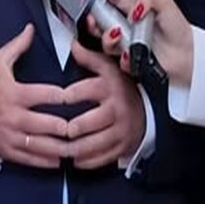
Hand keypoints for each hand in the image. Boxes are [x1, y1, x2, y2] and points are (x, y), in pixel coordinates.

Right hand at [0, 23, 68, 167]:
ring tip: (78, 144)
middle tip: (84, 125)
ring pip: (45, 145)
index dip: (64, 96)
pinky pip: (34, 159)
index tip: (76, 97)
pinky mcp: (11, 151)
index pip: (46, 95)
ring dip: (64, 147)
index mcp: (15, 93)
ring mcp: (13, 136)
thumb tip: (30, 29)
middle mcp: (15, 116)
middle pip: (49, 124)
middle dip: (69, 126)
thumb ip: (17, 46)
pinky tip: (62, 158)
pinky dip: (50, 160)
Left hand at [64, 39, 144, 168]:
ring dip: (74, 148)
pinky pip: (104, 157)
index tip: (54, 99)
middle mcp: (115, 109)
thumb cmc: (121, 85)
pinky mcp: (124, 146)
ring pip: (94, 144)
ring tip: (59, 148)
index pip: (82, 92)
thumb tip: (73, 44)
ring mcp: (120, 130)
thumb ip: (88, 56)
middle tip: (54, 130)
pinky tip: (75, 159)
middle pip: (87, 122)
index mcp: (108, 87)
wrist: (150, 105)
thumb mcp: (106, 66)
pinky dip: (88, 160)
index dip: (66, 97)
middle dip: (68, 128)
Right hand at [89, 0, 193, 86]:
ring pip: (106, 41)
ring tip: (116, 34)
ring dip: (106, 37)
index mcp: (136, 9)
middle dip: (94, 20)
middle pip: (102, 21)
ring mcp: (128, 44)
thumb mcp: (166, 2)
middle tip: (94, 20)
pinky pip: (119, 60)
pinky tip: (130, 53)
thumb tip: (133, 7)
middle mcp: (129, 26)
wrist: (189, 57)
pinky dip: (123, 57)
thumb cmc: (180, 30)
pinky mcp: (131, 61)